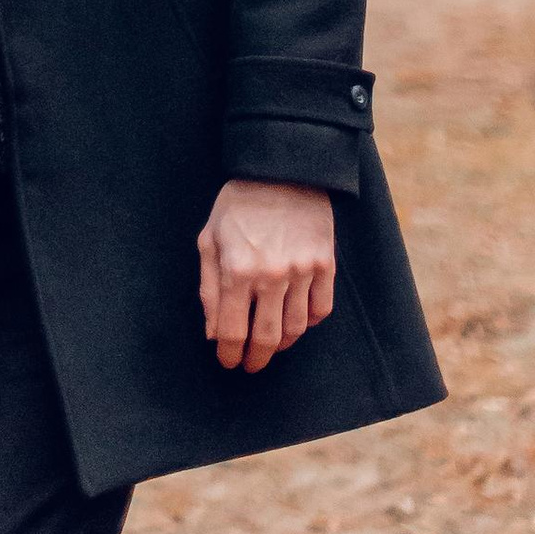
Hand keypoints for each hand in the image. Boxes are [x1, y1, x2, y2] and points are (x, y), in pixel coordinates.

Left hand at [197, 177, 335, 372]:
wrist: (282, 169)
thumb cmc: (238, 203)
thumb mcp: (210, 239)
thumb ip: (209, 288)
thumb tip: (213, 332)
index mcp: (237, 269)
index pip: (233, 330)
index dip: (229, 353)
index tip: (228, 362)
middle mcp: (271, 276)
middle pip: (267, 338)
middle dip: (256, 358)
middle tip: (250, 364)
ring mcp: (302, 272)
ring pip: (296, 329)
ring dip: (282, 345)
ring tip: (271, 345)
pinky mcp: (325, 265)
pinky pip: (320, 310)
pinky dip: (308, 323)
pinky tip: (296, 322)